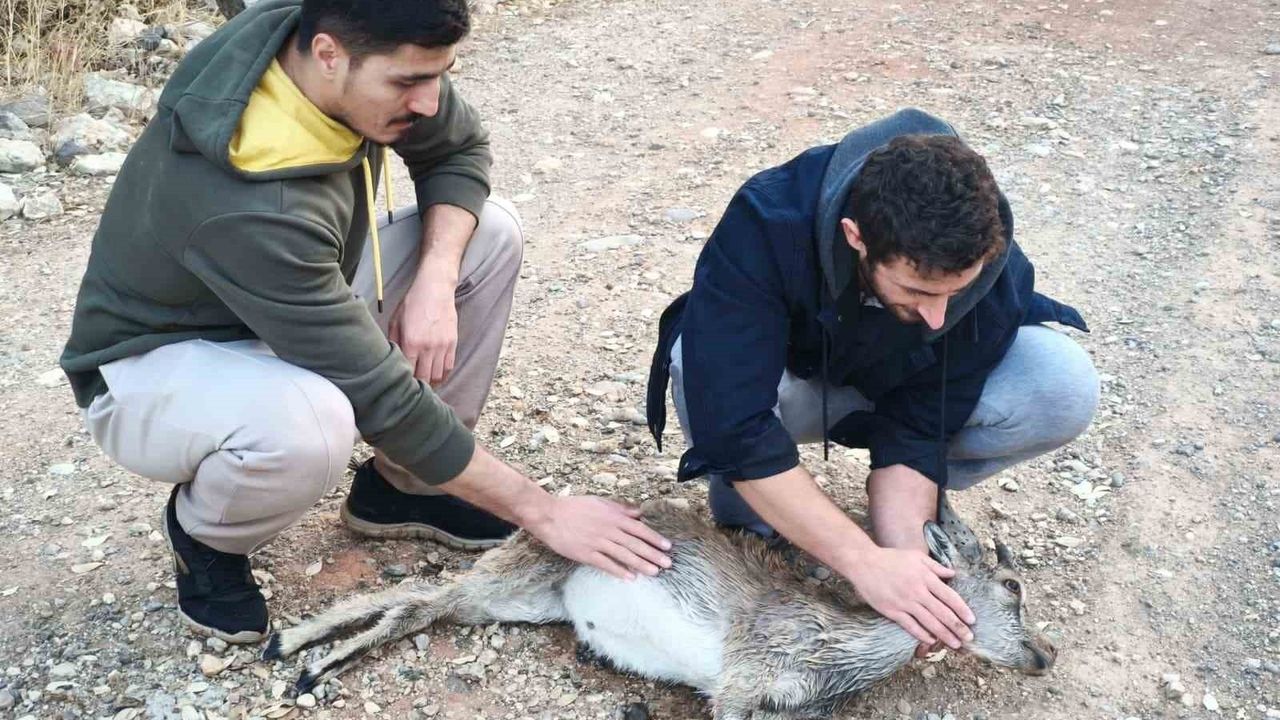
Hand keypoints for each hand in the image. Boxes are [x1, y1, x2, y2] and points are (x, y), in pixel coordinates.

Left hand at [389, 279, 456, 384]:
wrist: (436, 288)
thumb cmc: (413, 302)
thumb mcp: (396, 320)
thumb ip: (393, 341)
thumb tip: (390, 359)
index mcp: (411, 342)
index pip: (407, 372)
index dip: (404, 381)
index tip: (399, 385)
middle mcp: (428, 347)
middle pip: (424, 378)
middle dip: (417, 386)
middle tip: (411, 389)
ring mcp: (442, 346)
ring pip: (437, 376)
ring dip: (430, 383)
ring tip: (423, 384)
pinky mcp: (452, 343)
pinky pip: (449, 367)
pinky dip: (442, 375)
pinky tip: (436, 377)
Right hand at [525, 496, 672, 579]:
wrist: (550, 515)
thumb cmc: (574, 507)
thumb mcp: (600, 502)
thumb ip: (620, 508)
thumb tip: (638, 512)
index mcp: (613, 516)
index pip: (639, 529)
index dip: (654, 538)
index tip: (667, 546)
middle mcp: (608, 529)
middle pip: (635, 544)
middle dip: (653, 554)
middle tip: (667, 564)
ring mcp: (597, 542)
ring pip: (624, 555)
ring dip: (641, 564)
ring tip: (654, 572)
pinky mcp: (586, 553)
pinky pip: (606, 564)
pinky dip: (619, 571)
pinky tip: (630, 577)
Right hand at [844, 546, 974, 648]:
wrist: (864, 563)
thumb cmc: (891, 558)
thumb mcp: (916, 557)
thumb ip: (935, 567)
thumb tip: (953, 574)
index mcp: (926, 577)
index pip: (949, 597)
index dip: (962, 610)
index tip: (972, 620)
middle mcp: (918, 591)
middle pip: (943, 613)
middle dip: (958, 627)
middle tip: (969, 638)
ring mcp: (905, 602)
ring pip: (930, 622)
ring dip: (945, 635)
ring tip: (956, 644)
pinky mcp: (892, 611)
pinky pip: (911, 626)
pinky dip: (922, 635)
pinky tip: (931, 640)